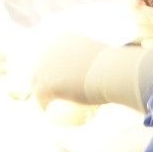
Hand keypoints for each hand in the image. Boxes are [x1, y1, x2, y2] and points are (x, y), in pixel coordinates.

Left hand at [20, 30, 152, 110]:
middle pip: (41, 66)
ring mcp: (45, 65)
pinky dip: (43, 105)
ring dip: (40, 93)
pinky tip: (48, 113)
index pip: (52, 54)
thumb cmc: (116, 66)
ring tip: (49, 105)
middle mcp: (50, 48)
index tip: (60, 80)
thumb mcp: (106, 58)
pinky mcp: (44, 82)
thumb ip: (103, 60)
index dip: (52, 67)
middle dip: (43, 78)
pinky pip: (40, 97)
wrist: (112, 72)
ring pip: (36, 81)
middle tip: (54, 94)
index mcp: (63, 38)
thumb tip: (113, 67)